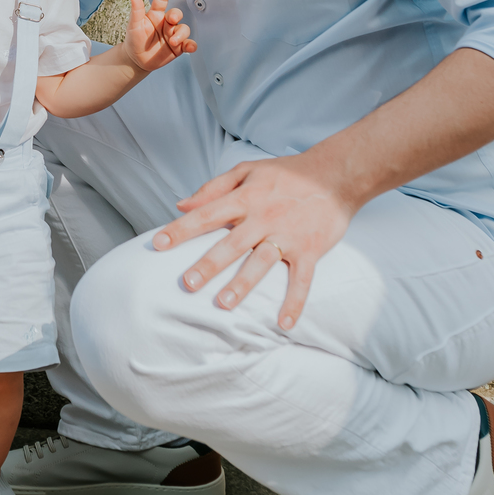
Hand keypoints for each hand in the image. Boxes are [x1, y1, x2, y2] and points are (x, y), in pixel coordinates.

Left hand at [125, 0, 194, 73]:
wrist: (137, 60)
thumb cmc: (134, 40)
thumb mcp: (134, 25)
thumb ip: (136, 11)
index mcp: (155, 15)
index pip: (162, 0)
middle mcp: (166, 23)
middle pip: (177, 14)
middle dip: (176, 14)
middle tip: (171, 19)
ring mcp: (173, 35)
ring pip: (184, 29)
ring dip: (181, 34)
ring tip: (173, 42)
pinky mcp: (178, 47)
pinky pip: (189, 44)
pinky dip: (192, 45)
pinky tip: (190, 47)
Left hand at [151, 154, 356, 327]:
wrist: (336, 174)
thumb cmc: (286, 174)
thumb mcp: (247, 170)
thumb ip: (213, 188)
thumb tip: (180, 204)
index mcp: (245, 198)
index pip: (207, 214)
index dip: (181, 229)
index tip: (158, 243)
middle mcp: (264, 217)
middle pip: (231, 243)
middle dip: (209, 264)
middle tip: (187, 283)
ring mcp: (288, 235)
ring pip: (261, 262)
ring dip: (244, 284)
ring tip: (224, 304)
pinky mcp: (310, 250)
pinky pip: (302, 279)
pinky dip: (295, 301)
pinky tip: (284, 324)